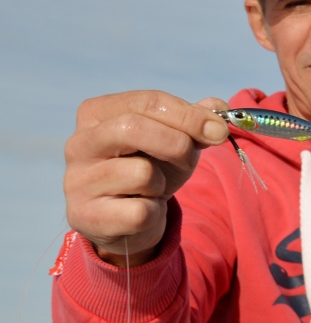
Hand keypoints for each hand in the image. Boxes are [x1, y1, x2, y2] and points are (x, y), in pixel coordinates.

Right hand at [63, 91, 229, 264]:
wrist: (127, 220)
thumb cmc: (150, 168)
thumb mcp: (174, 139)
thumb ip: (196, 121)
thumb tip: (219, 108)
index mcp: (97, 113)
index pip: (147, 102)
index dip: (189, 115)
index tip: (220, 129)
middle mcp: (79, 143)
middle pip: (134, 127)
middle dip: (178, 143)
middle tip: (192, 157)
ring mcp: (78, 180)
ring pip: (141, 173)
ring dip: (162, 182)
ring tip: (152, 187)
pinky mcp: (86, 216)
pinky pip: (141, 211)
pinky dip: (154, 212)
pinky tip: (141, 211)